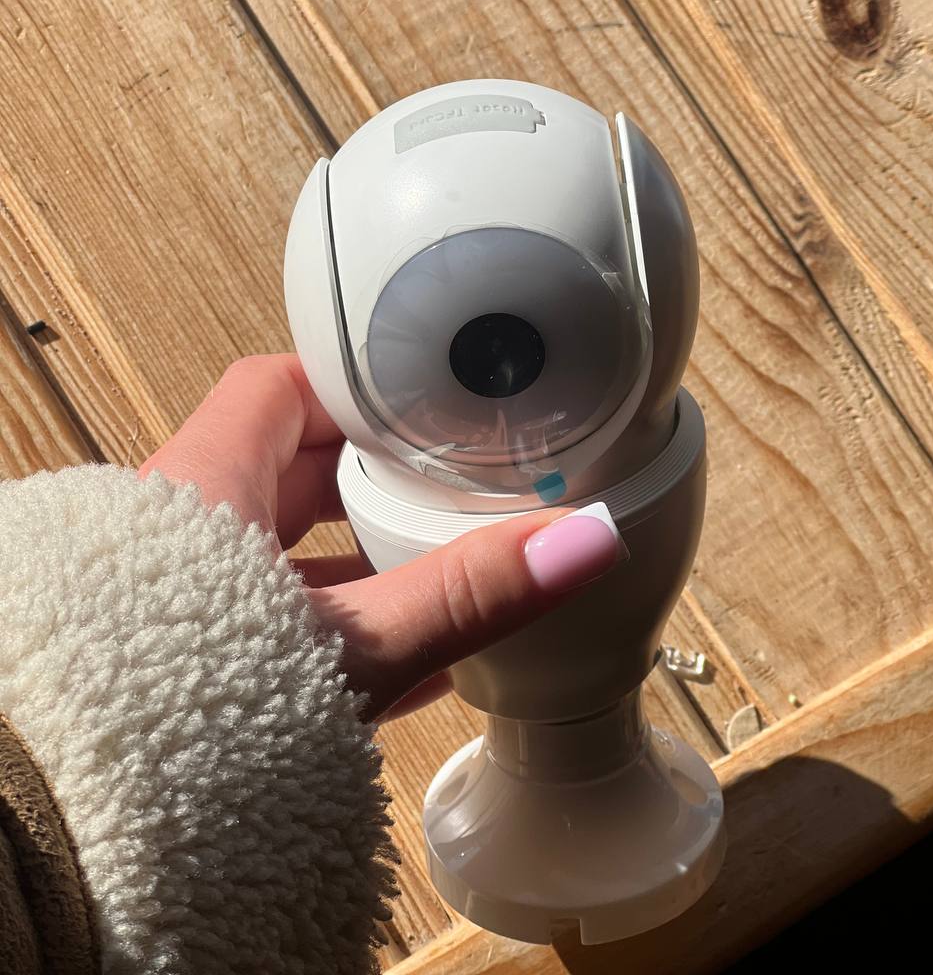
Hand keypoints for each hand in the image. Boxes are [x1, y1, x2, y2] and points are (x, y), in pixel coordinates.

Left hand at [140, 355, 623, 719]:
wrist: (73, 823)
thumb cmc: (189, 706)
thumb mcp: (351, 642)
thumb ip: (466, 592)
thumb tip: (582, 540)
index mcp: (205, 487)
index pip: (278, 390)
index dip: (352, 386)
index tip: (421, 396)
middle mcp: (182, 530)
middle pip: (291, 469)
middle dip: (375, 475)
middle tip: (450, 479)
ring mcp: (182, 599)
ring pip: (286, 553)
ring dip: (360, 560)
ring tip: (442, 569)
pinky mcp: (188, 664)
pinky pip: (273, 627)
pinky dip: (338, 632)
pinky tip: (408, 665)